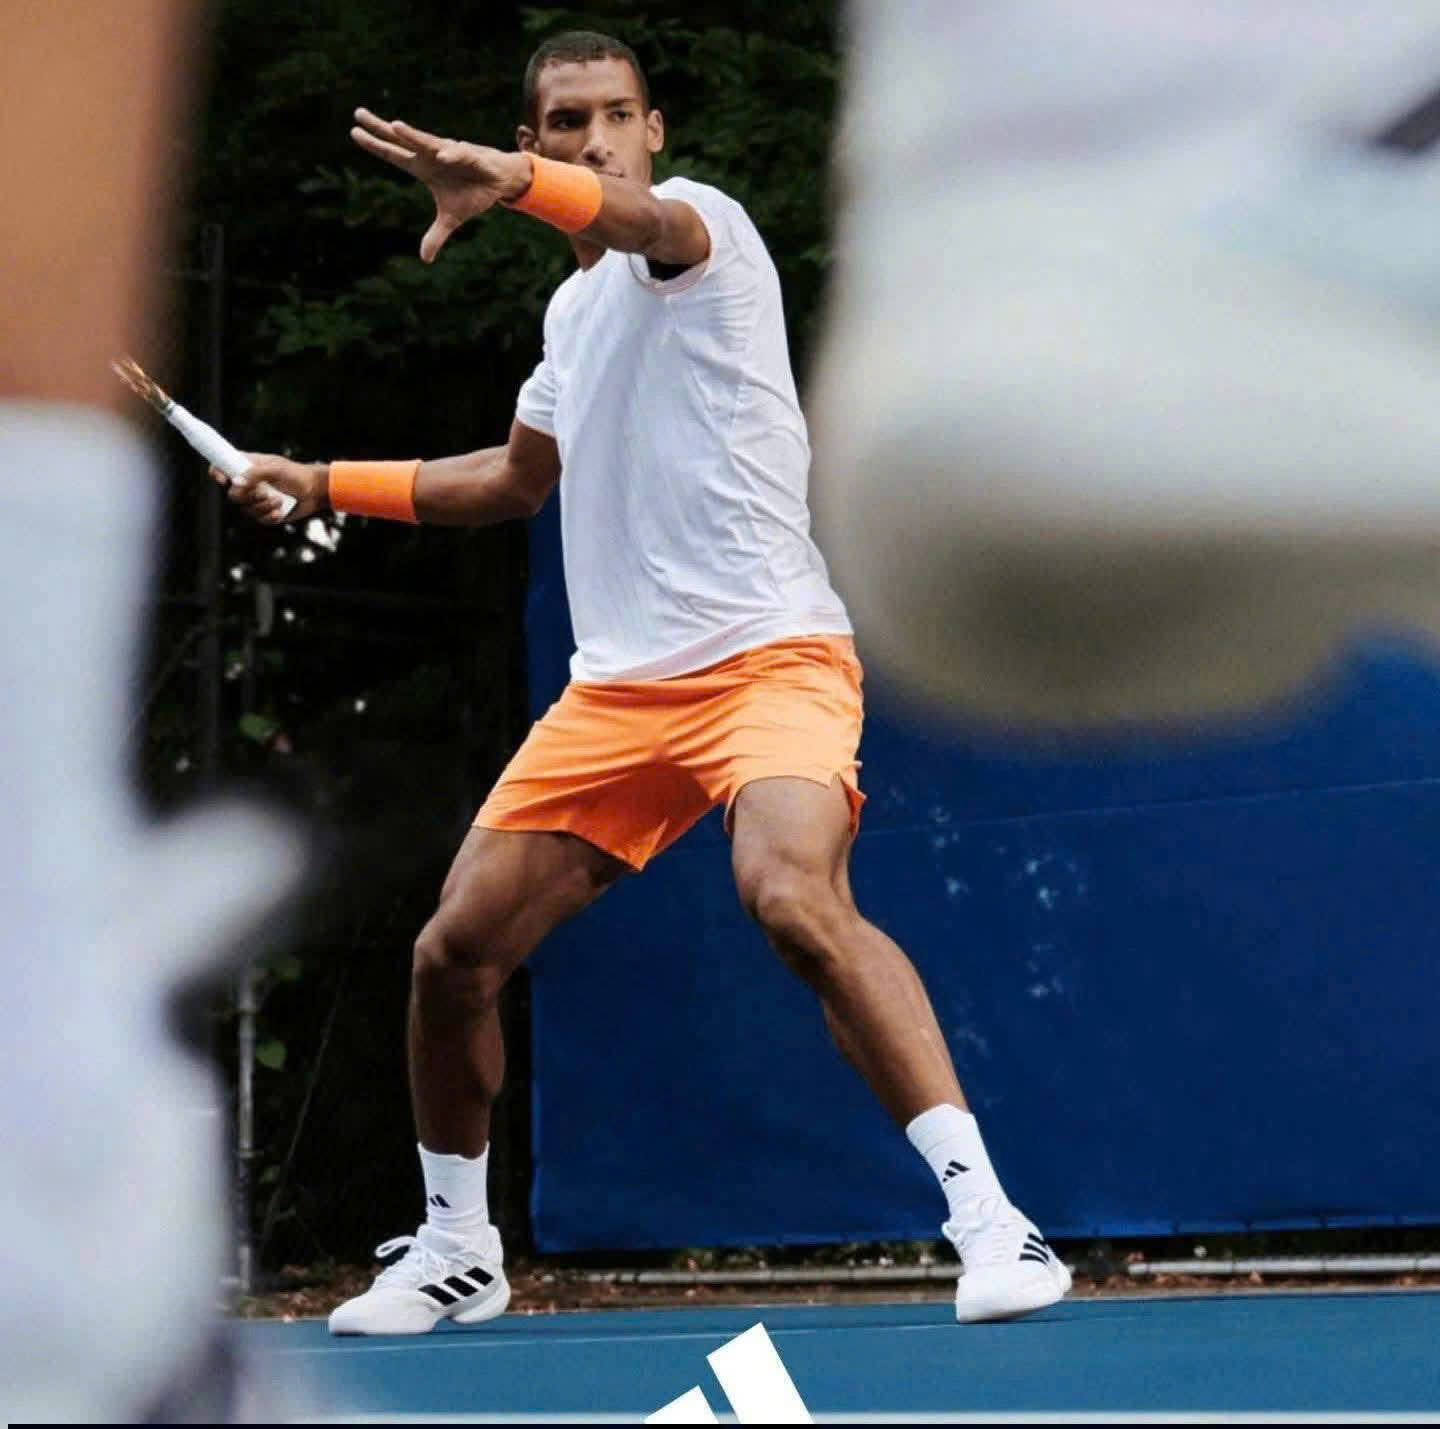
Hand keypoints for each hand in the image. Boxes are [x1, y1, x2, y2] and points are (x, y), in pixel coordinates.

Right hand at [210, 454, 325, 524]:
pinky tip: (280, 511)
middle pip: (232, 495)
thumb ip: (255, 474)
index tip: (223, 479)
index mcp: (246, 466)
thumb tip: (235, 483)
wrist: (315, 491)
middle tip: (265, 493)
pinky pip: (259, 519)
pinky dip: (269, 516)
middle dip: (249, 496)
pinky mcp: (265, 512)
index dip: (217, 473)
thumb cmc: (296, 474)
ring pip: (246, 509)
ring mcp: (255, 499)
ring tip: (279, 500)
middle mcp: (248, 483)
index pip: (221, 468)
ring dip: (263, 506)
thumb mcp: (276, 469)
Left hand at [350, 107, 529, 261]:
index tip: (353, 132)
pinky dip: (452, 155)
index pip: (394, 155)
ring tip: (395, 126)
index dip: (374, 145)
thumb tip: (425, 259)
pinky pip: (460, 154)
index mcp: (422, 167)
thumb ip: (435, 236)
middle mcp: (431, 155)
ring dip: (412, 135)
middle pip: (402, 139)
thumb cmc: (472, 193)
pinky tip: (444, 157)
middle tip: (358, 113)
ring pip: (427, 141)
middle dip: (380, 127)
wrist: (499, 182)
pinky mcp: (471, 154)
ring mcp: (449, 152)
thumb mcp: (451, 218)